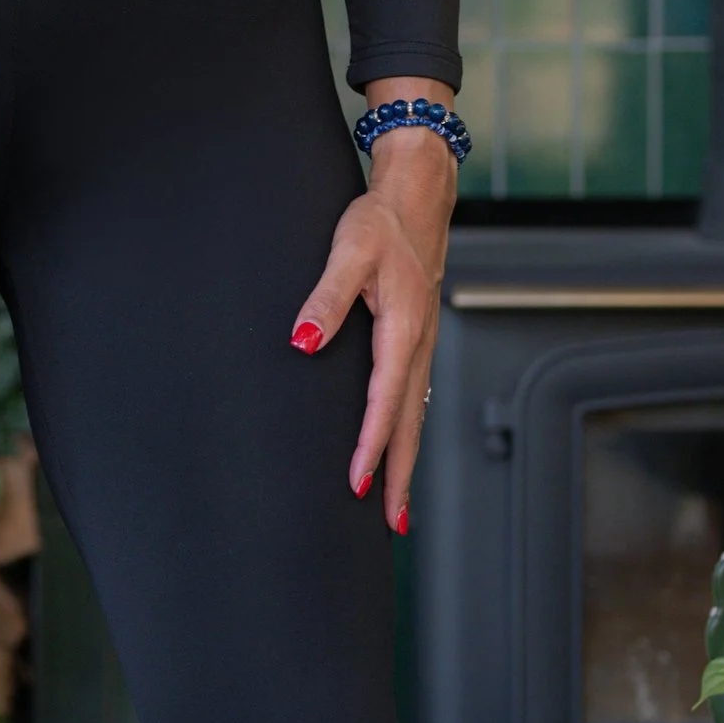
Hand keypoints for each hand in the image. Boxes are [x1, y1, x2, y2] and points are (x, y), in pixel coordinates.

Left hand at [290, 97, 456, 530]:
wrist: (418, 195)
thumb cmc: (380, 222)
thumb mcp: (347, 253)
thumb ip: (324, 300)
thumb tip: (301, 342)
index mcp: (403, 331)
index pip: (384, 402)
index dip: (370, 446)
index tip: (356, 484)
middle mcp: (419, 346)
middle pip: (410, 425)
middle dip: (400, 477)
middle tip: (392, 527)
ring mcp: (422, 346)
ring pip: (415, 417)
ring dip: (406, 461)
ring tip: (396, 508)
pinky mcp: (417, 341)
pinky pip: (414, 400)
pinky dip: (407, 432)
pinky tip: (398, 449)